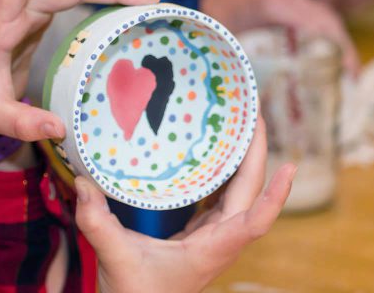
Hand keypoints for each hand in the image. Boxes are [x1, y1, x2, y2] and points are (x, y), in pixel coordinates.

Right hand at [74, 117, 296, 292]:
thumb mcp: (115, 258)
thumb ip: (97, 222)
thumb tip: (82, 183)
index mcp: (212, 250)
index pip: (255, 221)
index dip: (276, 196)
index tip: (291, 166)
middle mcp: (220, 241)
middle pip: (250, 194)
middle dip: (256, 154)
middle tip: (251, 114)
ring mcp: (213, 237)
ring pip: (239, 194)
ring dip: (244, 161)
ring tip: (238, 123)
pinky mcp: (201, 234)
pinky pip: (220, 198)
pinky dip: (223, 172)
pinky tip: (214, 151)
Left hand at [201, 0, 359, 72]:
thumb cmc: (206, 22)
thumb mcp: (224, 44)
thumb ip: (243, 66)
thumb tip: (259, 103)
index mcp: (278, 1)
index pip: (322, 24)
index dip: (341, 49)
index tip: (351, 75)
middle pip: (328, 21)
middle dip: (343, 49)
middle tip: (352, 81)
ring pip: (323, 18)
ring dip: (335, 43)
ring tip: (344, 74)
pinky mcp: (284, 0)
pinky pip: (310, 17)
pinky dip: (321, 37)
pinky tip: (324, 60)